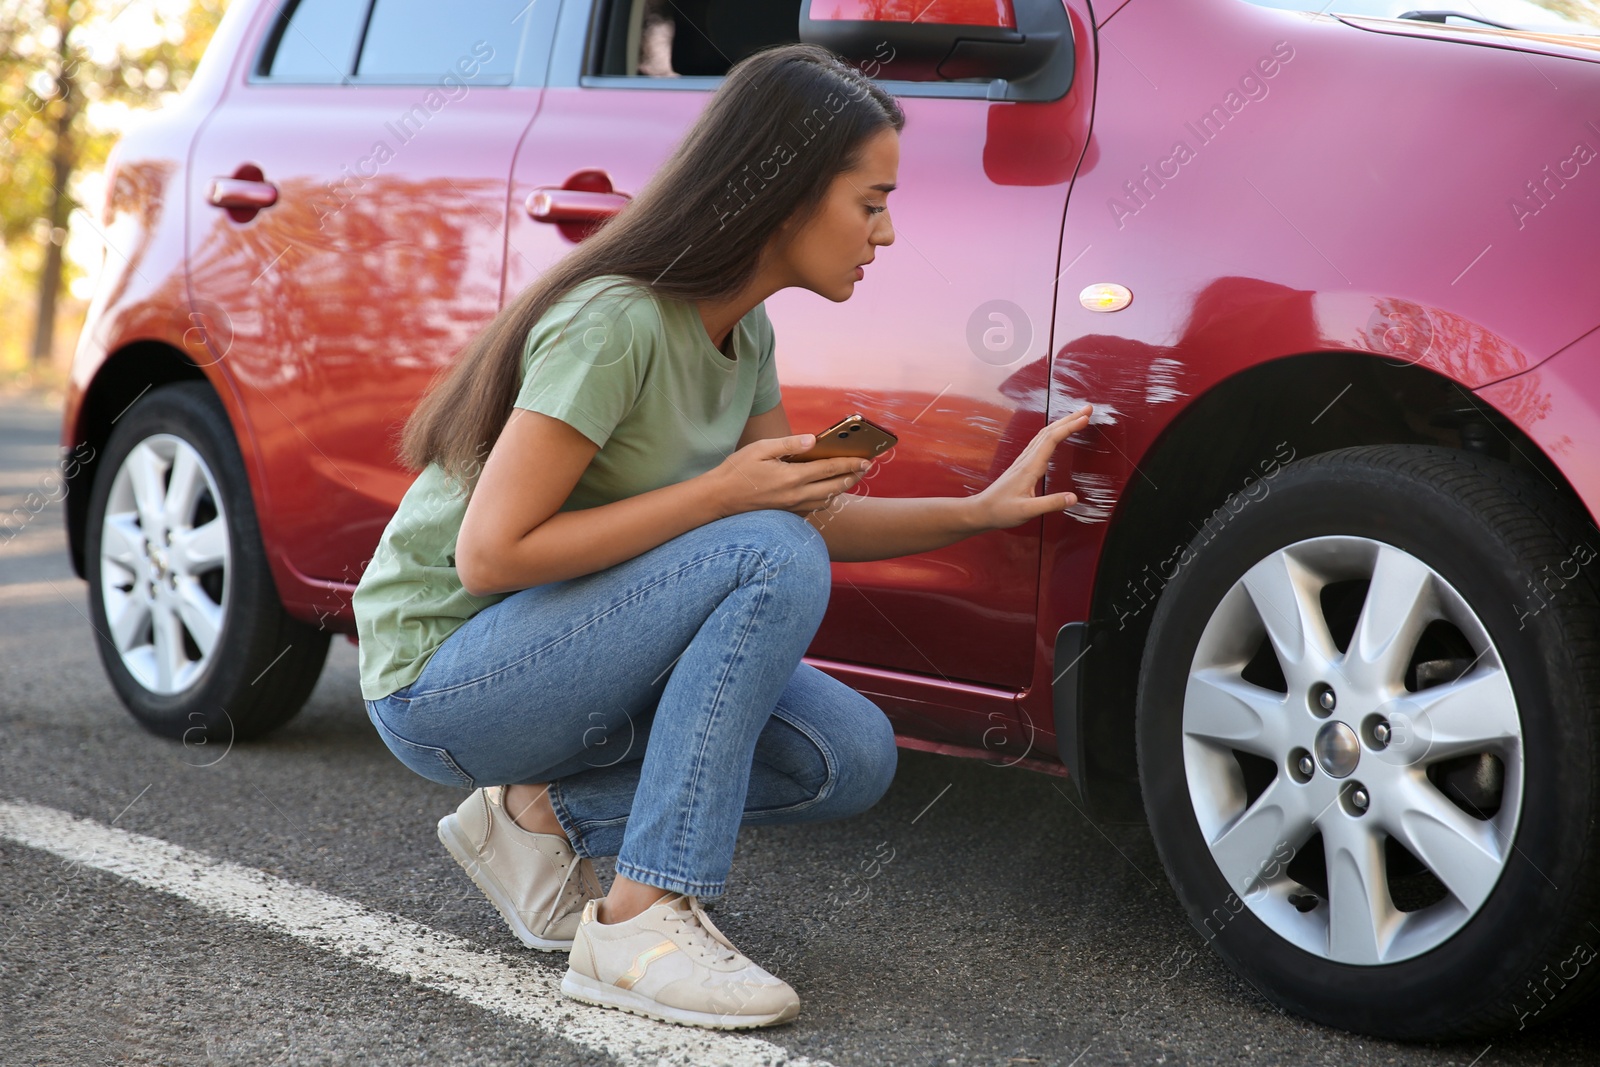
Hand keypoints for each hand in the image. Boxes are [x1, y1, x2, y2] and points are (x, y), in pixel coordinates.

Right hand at [701, 433, 869, 517]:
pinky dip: (825, 499)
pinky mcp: (787, 514)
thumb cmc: (737, 471)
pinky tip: (826, 491)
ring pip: (827, 500)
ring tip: (849, 477)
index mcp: (792, 477)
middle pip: (835, 487)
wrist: (719, 499)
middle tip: (865, 467)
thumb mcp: (760, 449)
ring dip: (841, 489)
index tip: (866, 458)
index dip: (851, 463)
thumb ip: (789, 444)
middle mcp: (796, 495)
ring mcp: (792, 508)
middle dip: (852, 476)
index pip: (830, 469)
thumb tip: (813, 440)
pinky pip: (814, 509)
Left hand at [970, 404, 1092, 529]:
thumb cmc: (1000, 510)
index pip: (1052, 440)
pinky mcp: (1023, 464)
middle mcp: (1026, 459)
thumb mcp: (1027, 511)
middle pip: (1050, 431)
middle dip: (1070, 418)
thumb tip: (1073, 498)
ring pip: (1045, 434)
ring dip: (1062, 423)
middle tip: (1087, 410)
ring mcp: (1024, 460)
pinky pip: (1040, 442)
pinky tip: (1057, 434)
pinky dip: (1053, 432)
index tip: (1084, 419)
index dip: (1069, 427)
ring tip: (1078, 417)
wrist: (981, 510)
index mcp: (1029, 467)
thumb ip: (1050, 504)